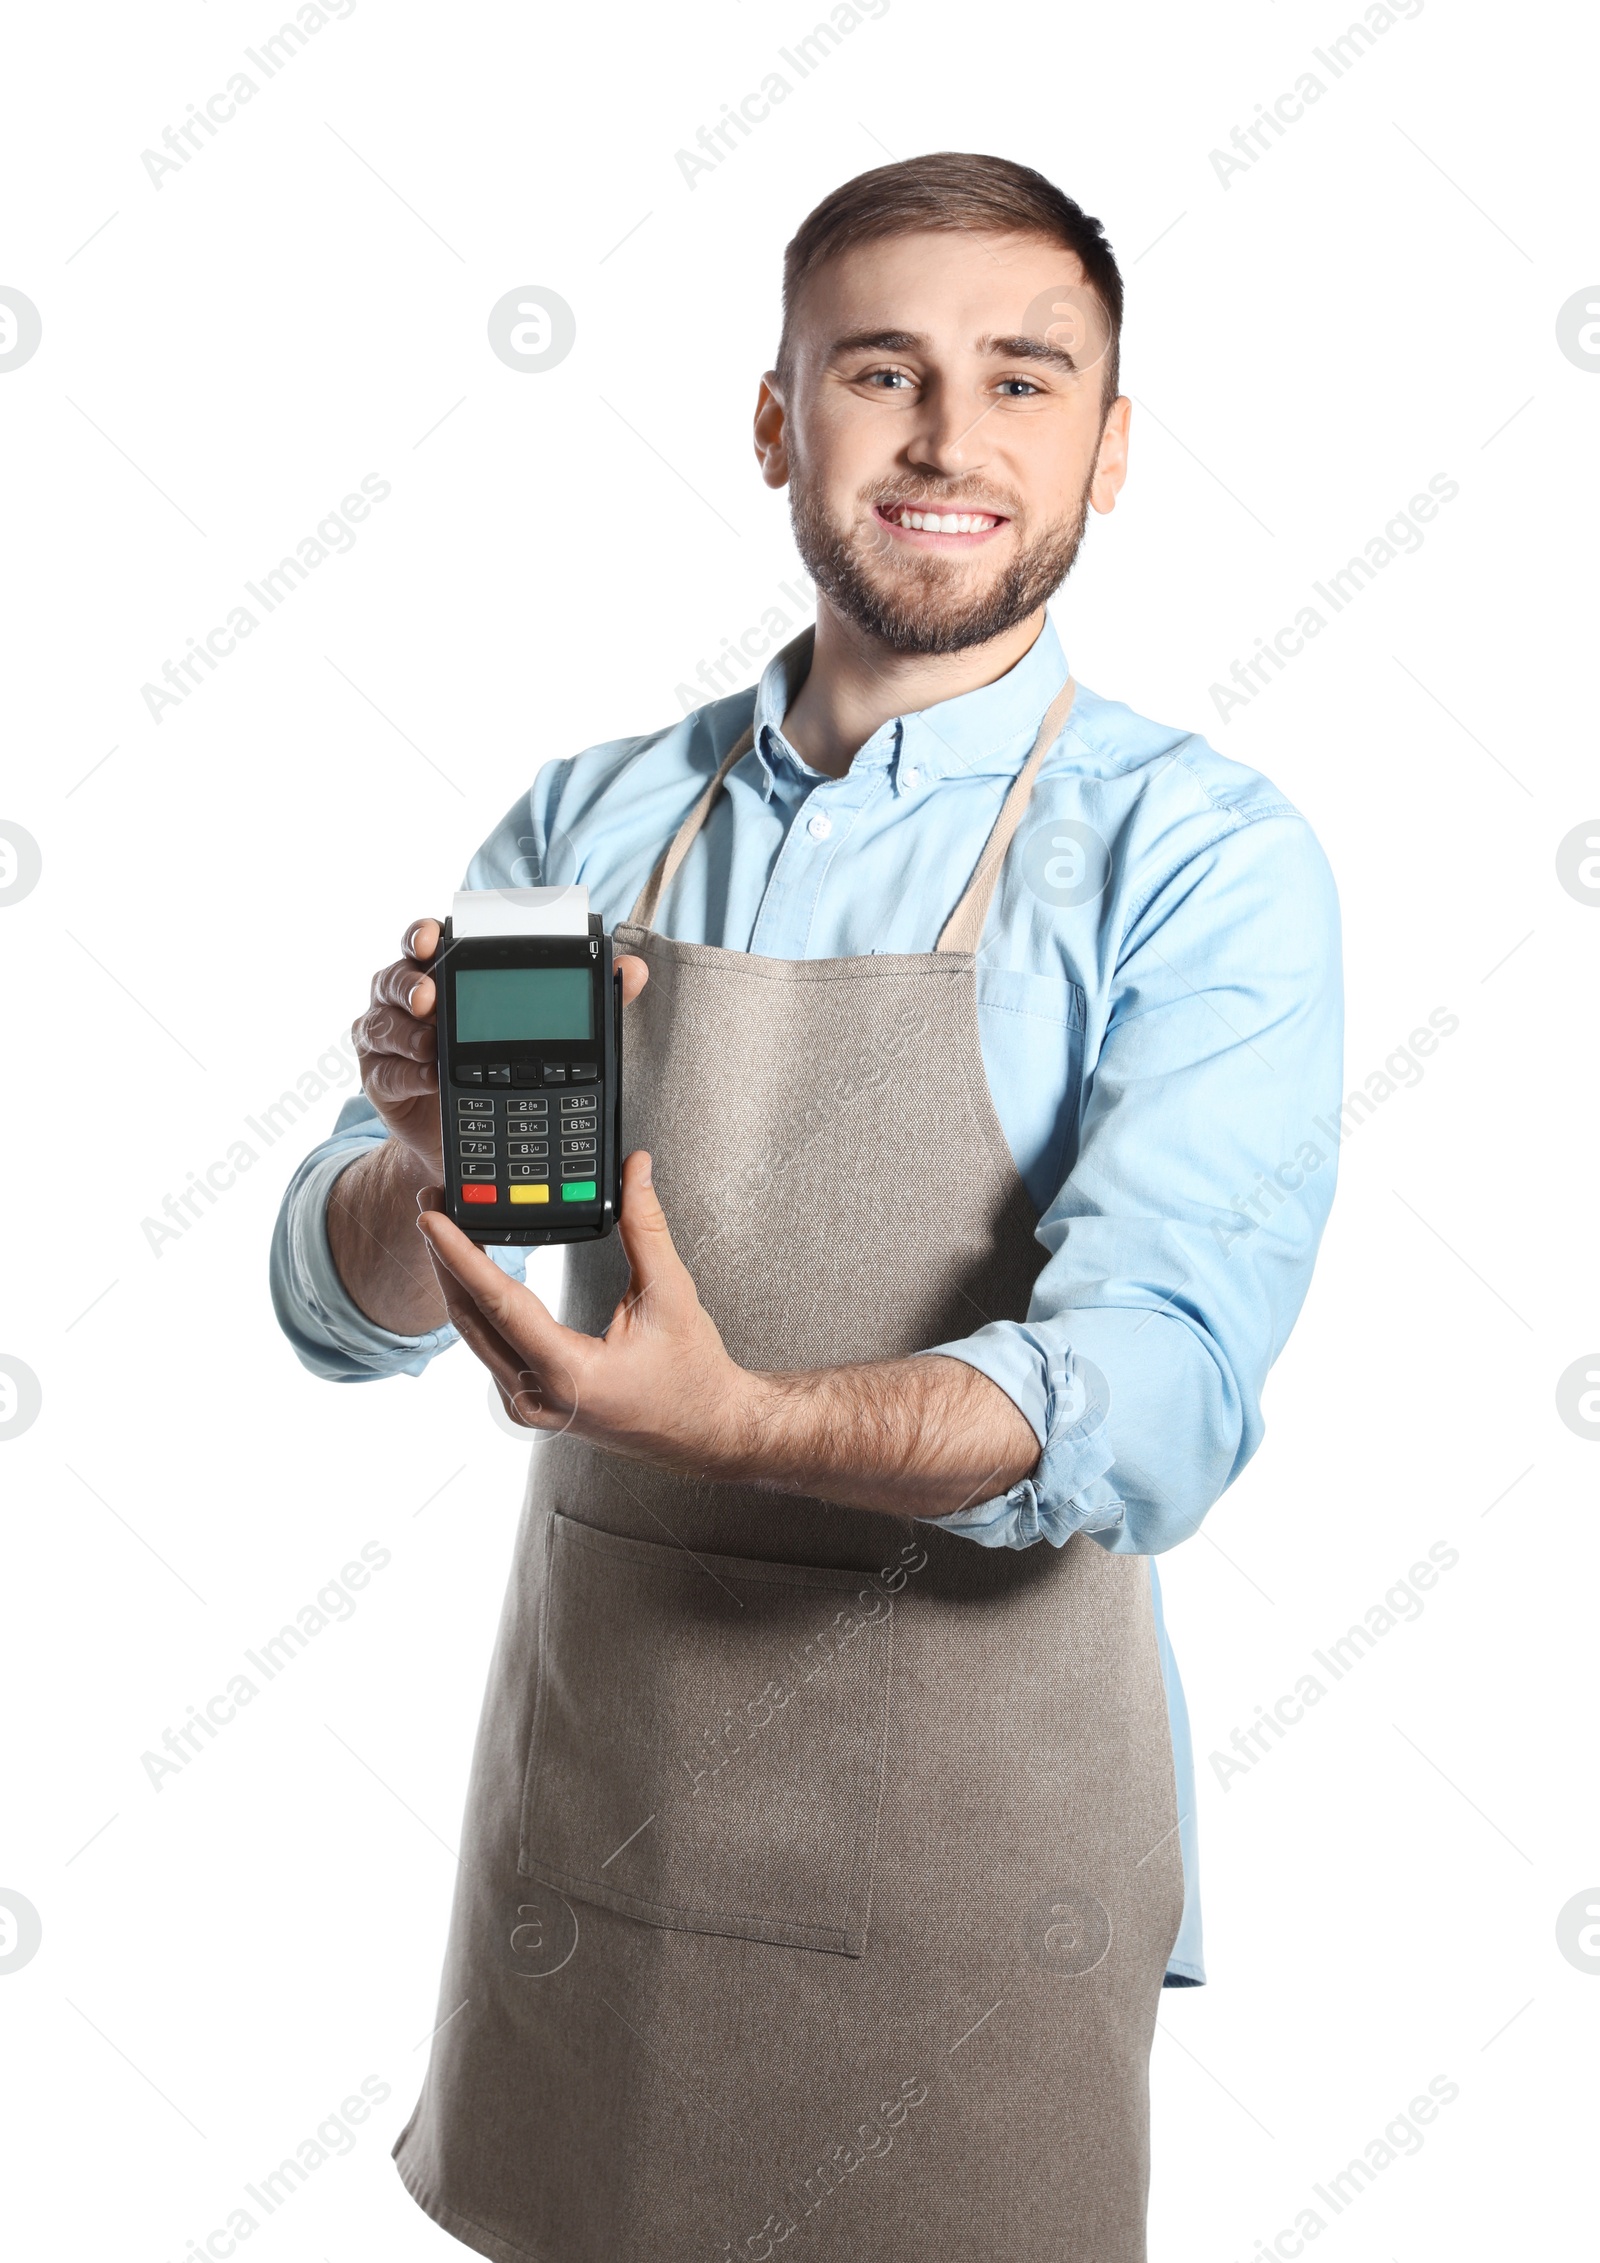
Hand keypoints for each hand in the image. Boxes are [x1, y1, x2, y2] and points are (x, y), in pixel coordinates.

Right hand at [353, 917, 650, 1175]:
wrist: (475, 1140)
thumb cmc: (511, 1072)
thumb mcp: (557, 1033)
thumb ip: (592, 998)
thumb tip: (632, 969)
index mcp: (447, 975)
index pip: (427, 943)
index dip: (424, 935)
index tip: (433, 937)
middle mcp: (412, 999)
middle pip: (395, 976)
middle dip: (410, 983)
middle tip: (429, 997)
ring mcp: (390, 1036)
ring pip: (383, 1021)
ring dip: (408, 1033)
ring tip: (434, 1047)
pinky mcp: (380, 1075)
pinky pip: (384, 1069)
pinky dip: (406, 1072)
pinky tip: (429, 1076)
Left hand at [416, 1149, 753, 1471]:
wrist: (706, 1430)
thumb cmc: (693, 1374)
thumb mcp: (670, 1293)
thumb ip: (646, 1227)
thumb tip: (636, 1170)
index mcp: (569, 1373)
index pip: (499, 1303)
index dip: (460, 1254)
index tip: (431, 1217)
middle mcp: (539, 1397)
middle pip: (473, 1318)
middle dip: (446, 1257)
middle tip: (432, 1204)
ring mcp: (532, 1407)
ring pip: (476, 1337)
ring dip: (457, 1283)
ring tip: (445, 1231)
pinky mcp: (532, 1405)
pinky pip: (491, 1352)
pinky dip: (479, 1311)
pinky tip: (472, 1278)